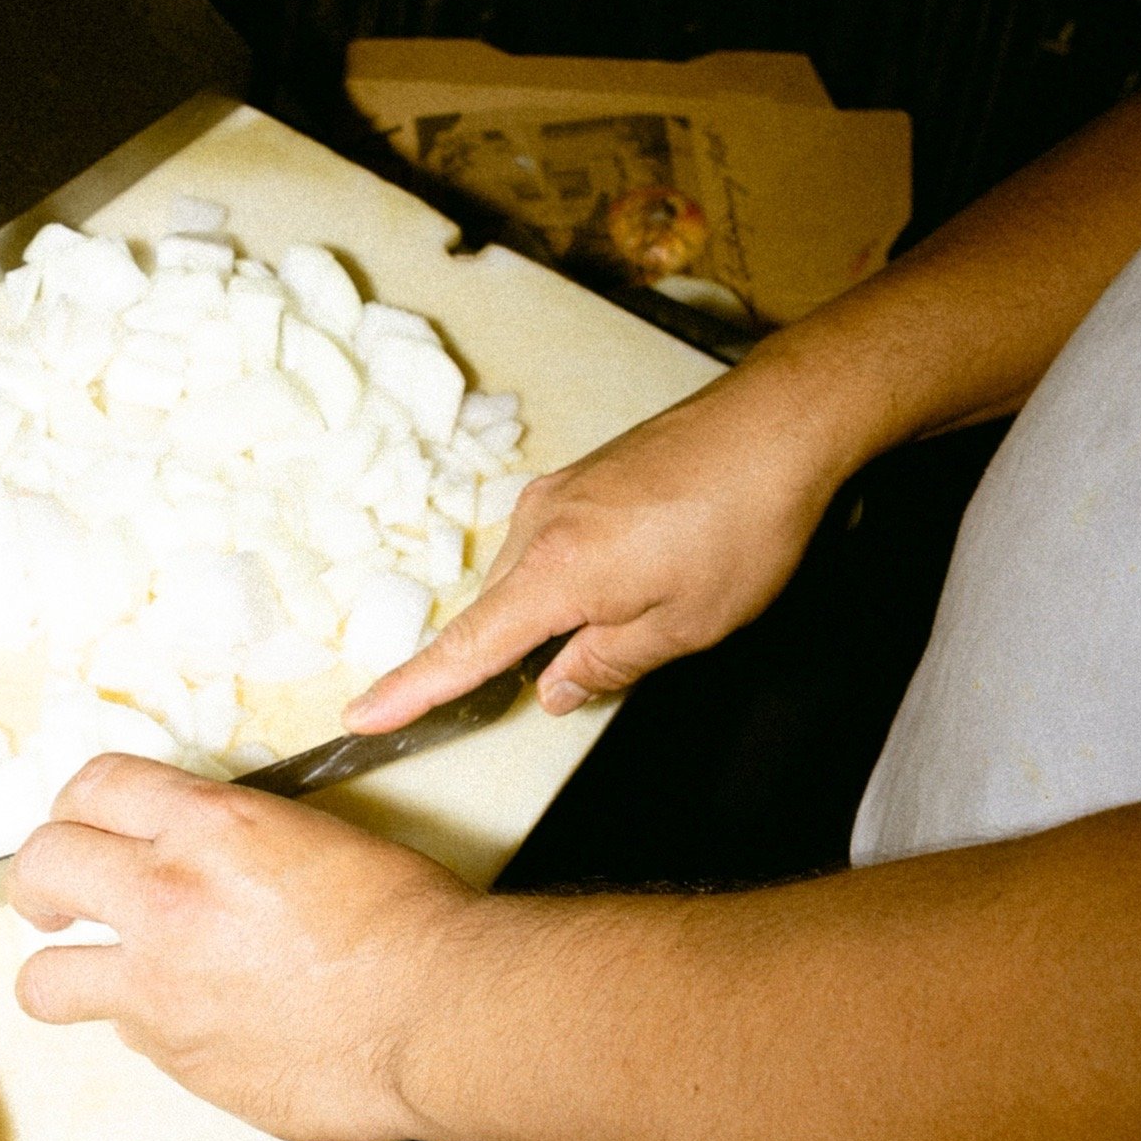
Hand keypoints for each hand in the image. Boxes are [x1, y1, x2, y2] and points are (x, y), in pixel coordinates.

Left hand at [11, 758, 471, 1140]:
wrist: (439, 1012)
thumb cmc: (407, 921)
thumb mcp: (310, 837)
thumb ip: (230, 844)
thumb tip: (197, 860)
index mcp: (206, 828)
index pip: (94, 785)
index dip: (78, 804)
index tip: (82, 824)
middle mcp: (166, 899)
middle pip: (42, 867)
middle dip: (39, 883)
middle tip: (53, 903)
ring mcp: (162, 989)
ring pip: (44, 981)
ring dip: (60, 974)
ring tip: (87, 976)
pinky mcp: (179, 1059)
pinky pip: (129, 1038)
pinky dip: (150, 1030)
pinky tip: (200, 1024)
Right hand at [349, 347, 853, 729]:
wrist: (779, 425)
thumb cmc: (742, 525)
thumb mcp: (683, 626)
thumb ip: (605, 665)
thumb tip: (552, 688)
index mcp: (553, 573)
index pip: (465, 648)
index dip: (412, 690)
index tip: (362, 715)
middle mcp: (537, 525)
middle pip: (494, 614)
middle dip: (510, 658)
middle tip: (569, 683)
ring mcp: (557, 492)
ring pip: (526, 578)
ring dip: (553, 614)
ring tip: (641, 615)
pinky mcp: (583, 475)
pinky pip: (549, 544)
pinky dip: (568, 578)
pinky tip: (629, 580)